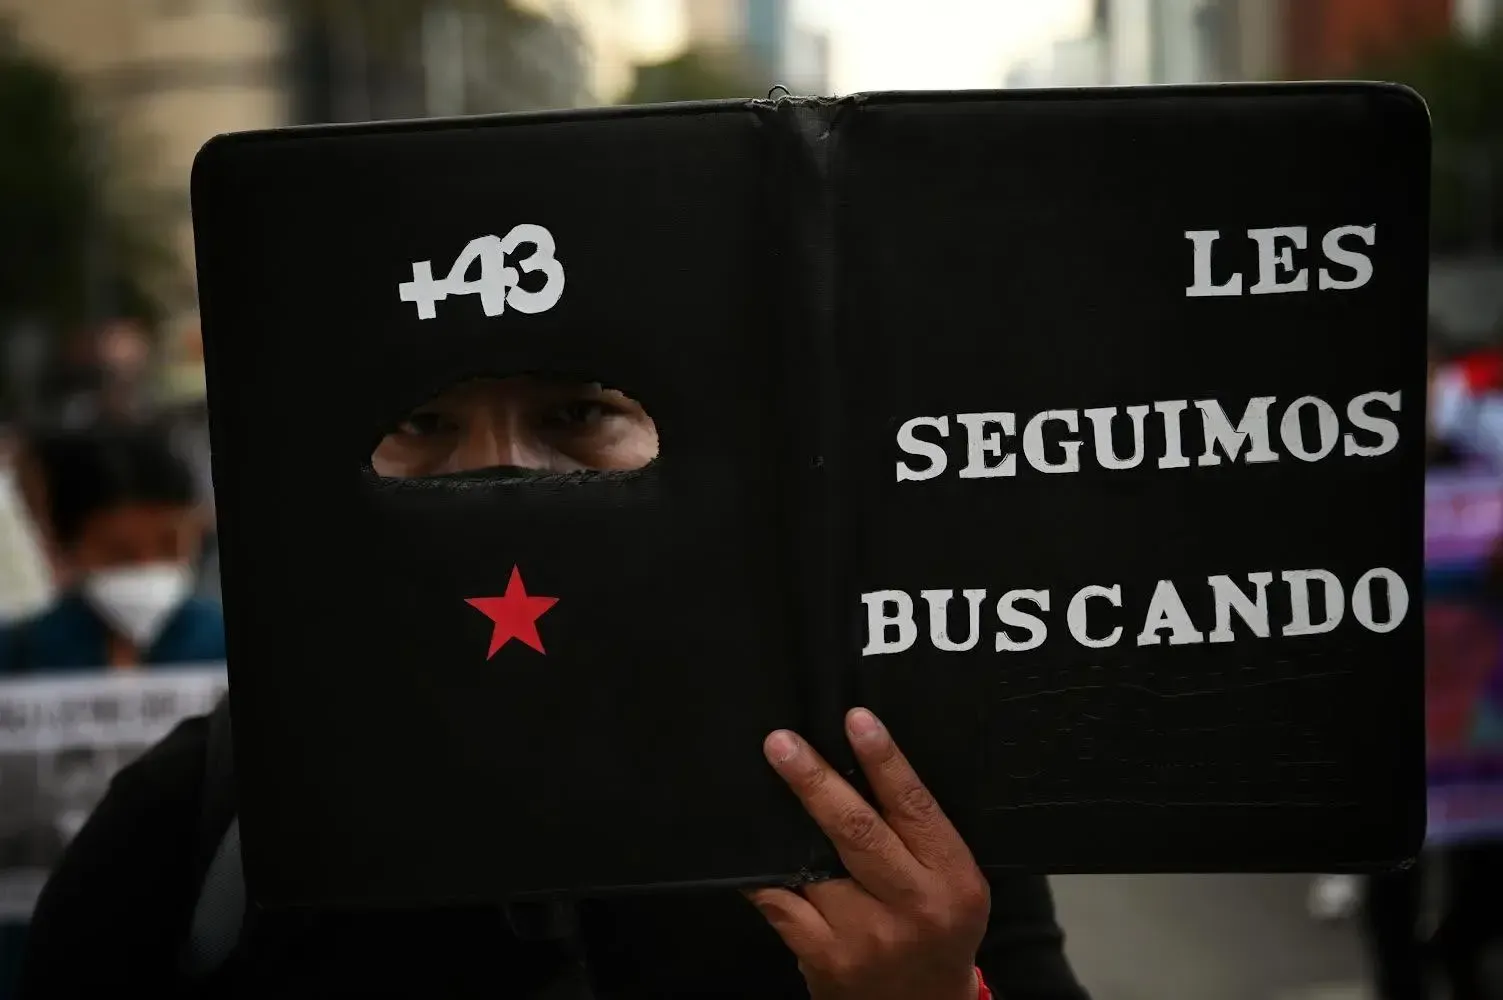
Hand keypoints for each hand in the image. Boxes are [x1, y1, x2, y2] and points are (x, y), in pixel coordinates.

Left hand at [746, 708, 989, 999]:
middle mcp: (912, 905)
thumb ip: (919, 833)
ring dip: (781, 825)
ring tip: (755, 783)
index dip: (884, 760)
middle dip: (814, 782)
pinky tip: (747, 851)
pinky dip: (762, 874)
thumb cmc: (939, 930)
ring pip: (812, 865)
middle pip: (857, 831)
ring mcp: (865, 935)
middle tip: (781, 743)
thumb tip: (863, 761)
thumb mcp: (953, 882)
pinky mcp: (825, 957)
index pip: (915, 807)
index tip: (856, 719)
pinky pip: (781, 903)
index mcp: (952, 878)